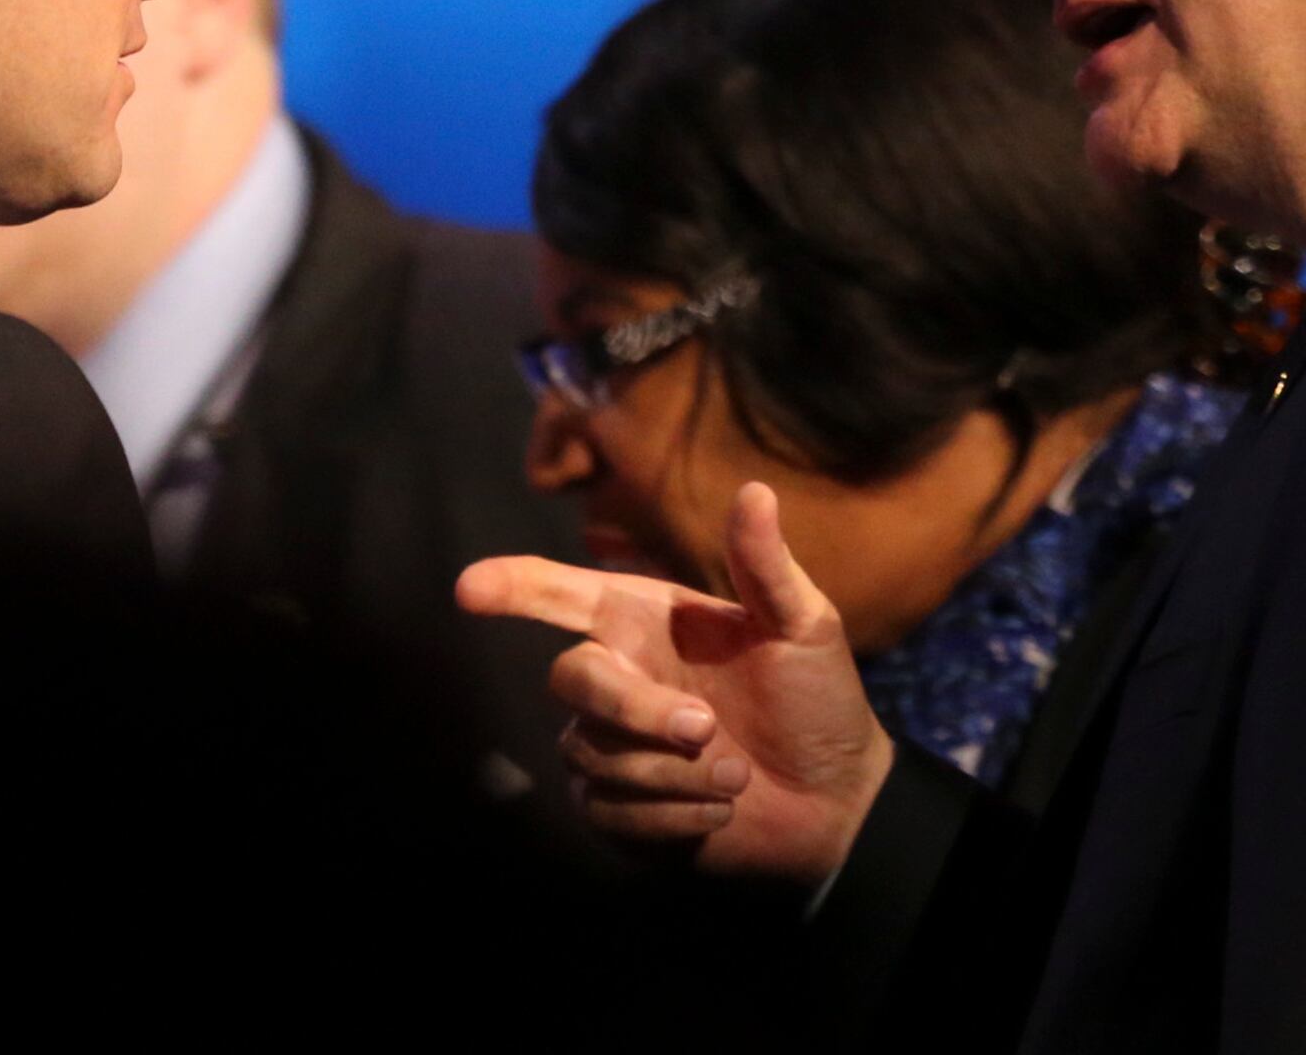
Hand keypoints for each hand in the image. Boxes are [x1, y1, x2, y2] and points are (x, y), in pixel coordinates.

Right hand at [459, 481, 892, 883]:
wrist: (836, 803)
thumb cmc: (818, 701)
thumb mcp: (805, 627)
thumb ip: (767, 566)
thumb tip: (755, 490)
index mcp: (647, 620)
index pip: (562, 595)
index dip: (513, 587)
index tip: (469, 588)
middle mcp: (619, 675)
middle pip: (571, 678)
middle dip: (634, 708)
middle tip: (705, 728)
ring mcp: (610, 744)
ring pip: (592, 753)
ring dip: (673, 773)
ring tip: (738, 777)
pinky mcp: (615, 808)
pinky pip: (608, 811)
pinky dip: (672, 816)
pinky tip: (718, 811)